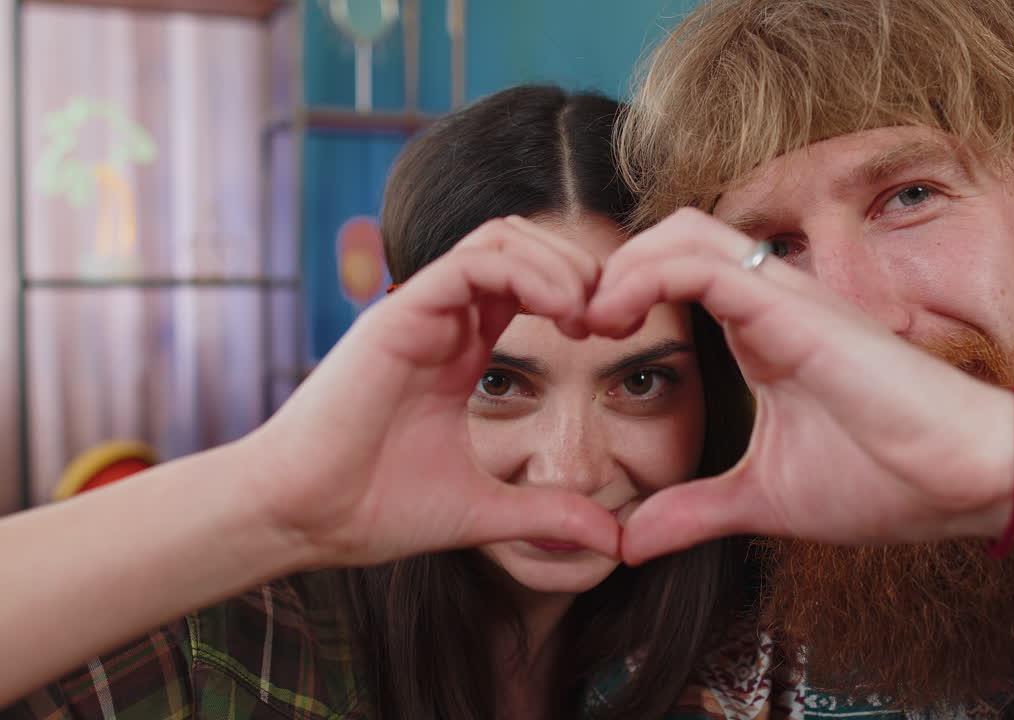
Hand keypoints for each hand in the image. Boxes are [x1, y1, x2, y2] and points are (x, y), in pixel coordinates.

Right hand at [248, 217, 620, 566]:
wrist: (303, 519)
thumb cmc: (373, 510)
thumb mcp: (485, 511)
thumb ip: (549, 515)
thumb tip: (614, 538)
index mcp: (460, 352)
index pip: (530, 286)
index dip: (582, 297)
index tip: (616, 337)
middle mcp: (442, 322)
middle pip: (523, 247)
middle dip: (580, 269)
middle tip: (614, 319)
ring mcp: (419, 312)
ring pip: (501, 239)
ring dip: (558, 264)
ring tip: (589, 314)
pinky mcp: (398, 314)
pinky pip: (471, 262)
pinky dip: (526, 271)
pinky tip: (561, 311)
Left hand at [586, 209, 1013, 563]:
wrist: (967, 481)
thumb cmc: (887, 480)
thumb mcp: (762, 499)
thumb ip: (695, 511)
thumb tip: (629, 542)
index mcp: (762, 331)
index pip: (679, 273)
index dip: (622, 292)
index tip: (583, 342)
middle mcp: (771, 299)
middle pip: (671, 237)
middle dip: (610, 269)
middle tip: (572, 324)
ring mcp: (785, 296)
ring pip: (682, 234)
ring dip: (620, 266)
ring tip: (588, 320)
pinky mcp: (794, 307)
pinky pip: (702, 264)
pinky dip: (645, 276)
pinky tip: (615, 318)